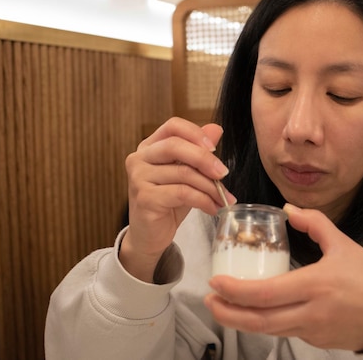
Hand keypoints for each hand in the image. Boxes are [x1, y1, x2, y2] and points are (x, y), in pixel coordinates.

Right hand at [120, 117, 235, 281]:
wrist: (150, 235)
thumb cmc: (169, 202)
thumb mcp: (186, 174)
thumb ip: (198, 151)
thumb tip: (216, 129)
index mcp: (149, 146)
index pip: (173, 126)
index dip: (196, 133)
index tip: (215, 147)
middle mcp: (139, 158)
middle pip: (176, 146)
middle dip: (205, 159)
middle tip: (224, 173)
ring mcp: (139, 178)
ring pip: (183, 173)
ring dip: (210, 187)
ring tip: (223, 198)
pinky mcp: (145, 198)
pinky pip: (182, 193)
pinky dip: (203, 200)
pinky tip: (213, 208)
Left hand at [205, 203, 362, 351]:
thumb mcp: (343, 244)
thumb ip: (315, 223)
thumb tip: (288, 210)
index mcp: (315, 285)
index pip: (264, 293)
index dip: (235, 291)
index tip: (215, 281)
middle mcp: (310, 312)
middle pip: (258, 320)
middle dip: (227, 313)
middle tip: (209, 299)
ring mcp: (312, 330)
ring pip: (268, 330)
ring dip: (241, 320)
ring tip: (224, 307)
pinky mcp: (316, 341)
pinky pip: (285, 331)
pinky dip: (266, 323)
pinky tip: (257, 311)